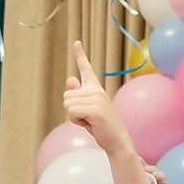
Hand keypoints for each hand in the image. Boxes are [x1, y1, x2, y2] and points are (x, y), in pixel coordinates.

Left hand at [63, 42, 150, 183]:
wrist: (116, 140)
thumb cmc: (100, 125)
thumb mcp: (86, 108)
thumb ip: (77, 95)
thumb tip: (70, 79)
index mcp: (95, 89)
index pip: (86, 69)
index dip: (80, 55)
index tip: (76, 42)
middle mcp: (97, 91)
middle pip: (66, 96)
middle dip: (71, 110)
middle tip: (87, 117)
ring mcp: (97, 99)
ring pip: (67, 104)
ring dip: (74, 116)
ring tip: (89, 120)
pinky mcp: (95, 109)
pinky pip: (72, 112)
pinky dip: (76, 121)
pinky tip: (89, 124)